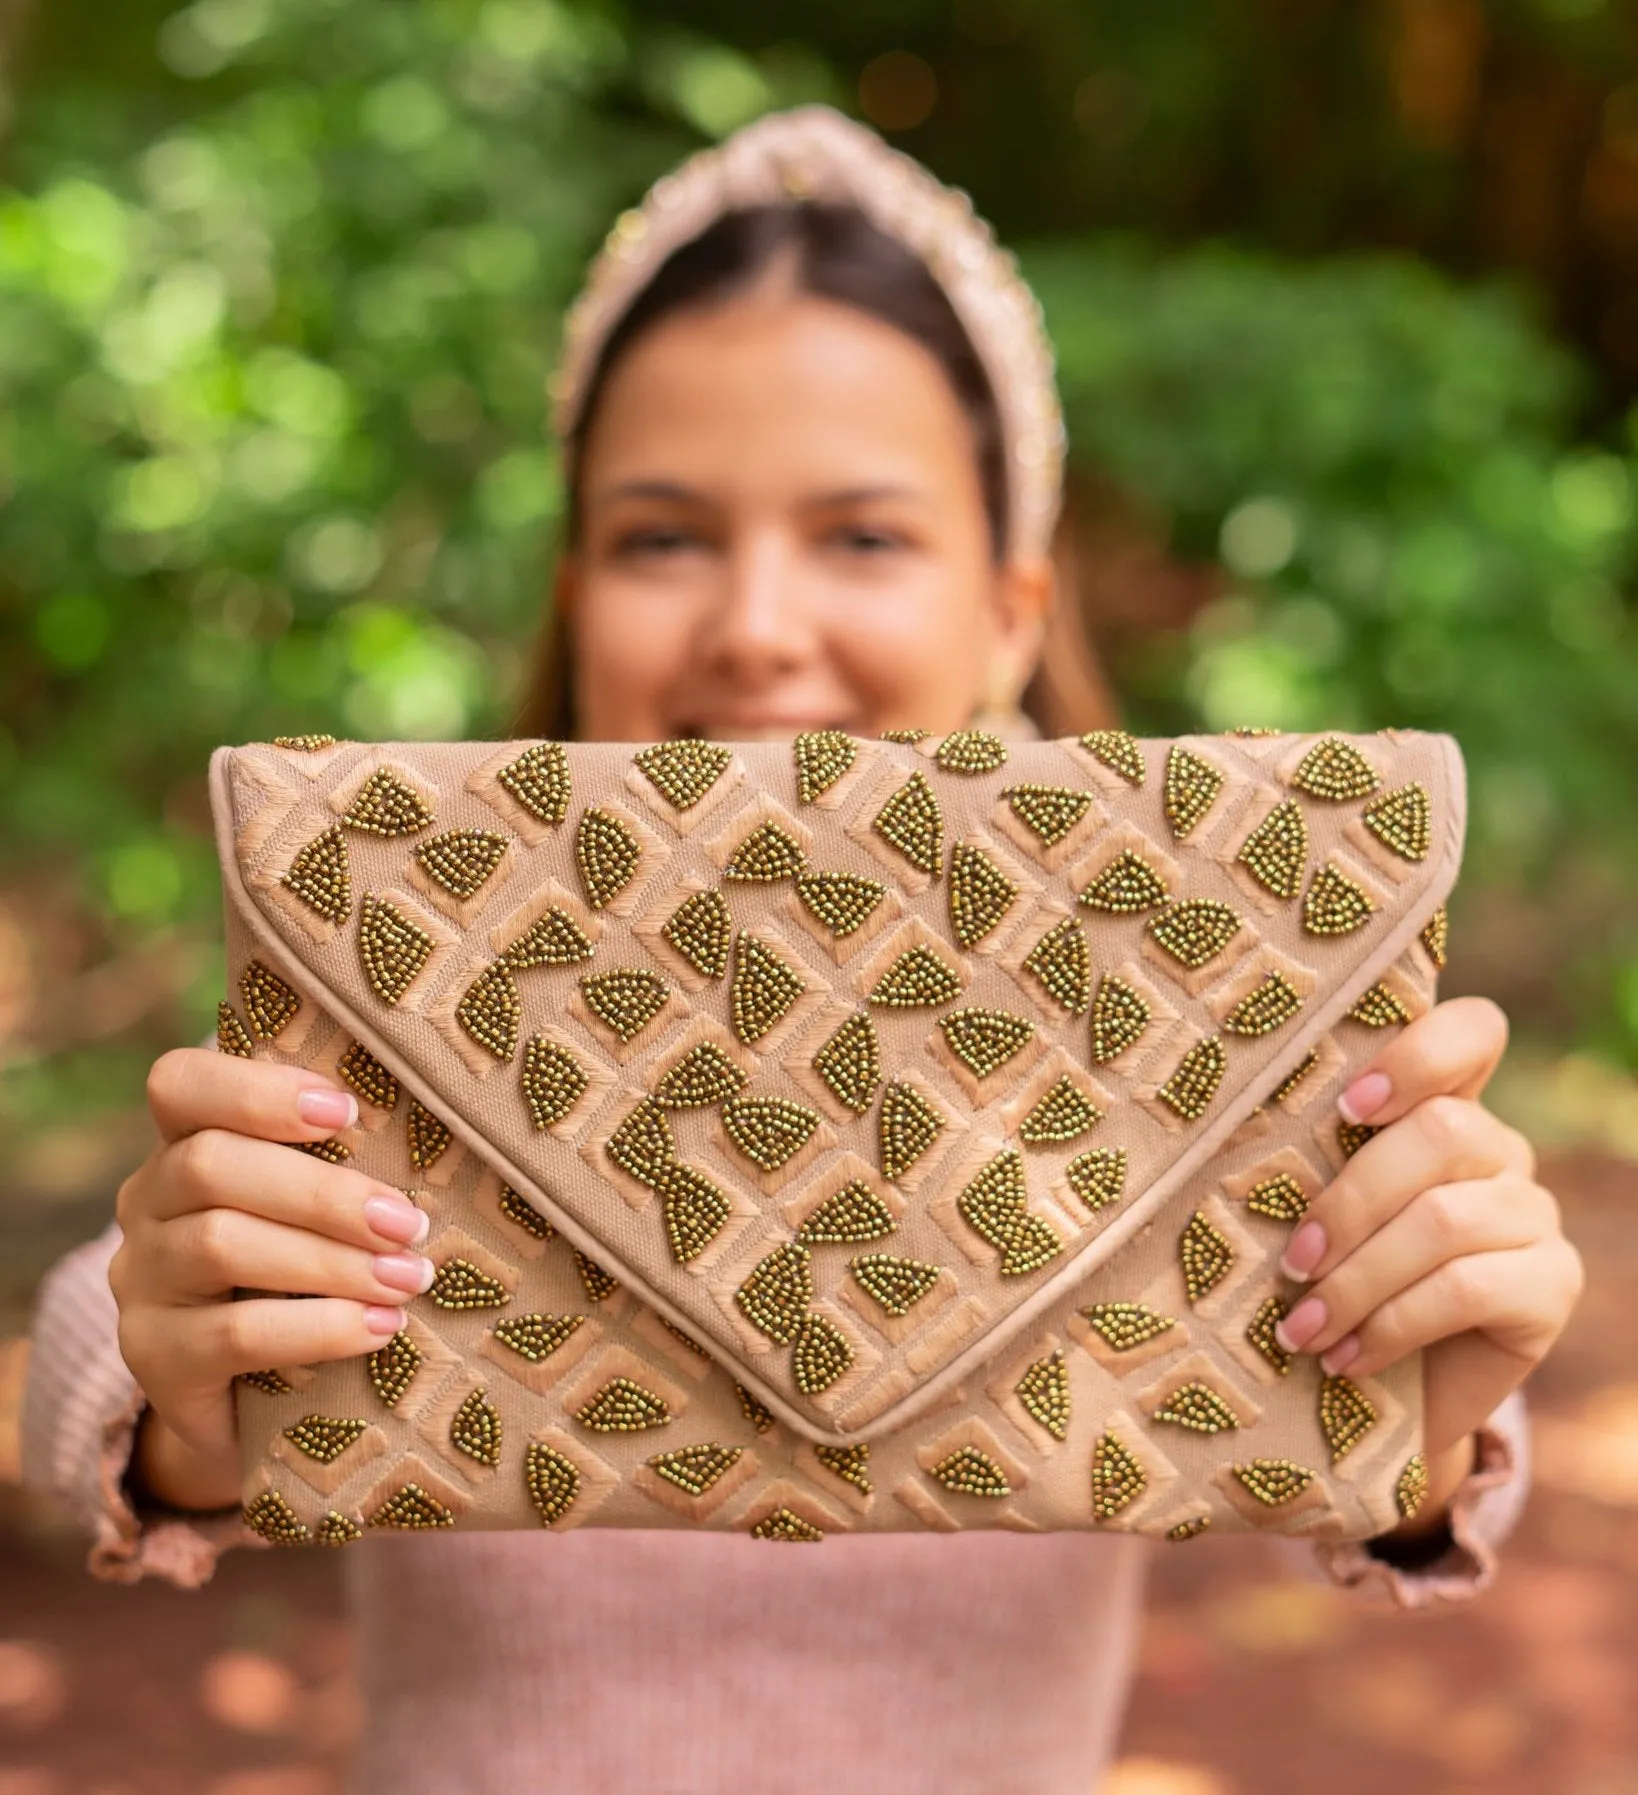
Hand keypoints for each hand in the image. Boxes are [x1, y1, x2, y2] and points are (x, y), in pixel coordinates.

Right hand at [110, 1049, 433, 1511]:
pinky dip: (316, 1328)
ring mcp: (141, 1282)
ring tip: (408, 1279)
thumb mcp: (315, 1209)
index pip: (180, 1084)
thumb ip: (344, 1162)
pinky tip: (378, 1328)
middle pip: (210, 1165)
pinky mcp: (155, 1358)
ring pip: (219, 1245)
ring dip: (329, 1261)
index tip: (346, 1111)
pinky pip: (231, 1334)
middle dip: (323, 1192)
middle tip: (408, 1224)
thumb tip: (444, 1125)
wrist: (251, 1402)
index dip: (257, 1091)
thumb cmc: (307, 1273)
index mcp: (185, 1143)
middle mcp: (148, 1202)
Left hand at [1271, 997, 1582, 1534]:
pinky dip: (1392, 1324)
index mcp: (1443, 1106)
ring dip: (1358, 1280)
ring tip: (1302, 1328)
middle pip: (1443, 1131)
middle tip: (1292, 1263)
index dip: (1418, 1054)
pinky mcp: (1552, 1285)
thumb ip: (1304, 1161)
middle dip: (1351, 1201)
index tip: (1345, 1106)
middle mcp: (1499, 1149)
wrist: (1380, 1400)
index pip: (1473, 1032)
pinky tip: (1345, 1357)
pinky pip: (1469, 1288)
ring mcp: (1533, 1214)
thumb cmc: (1324, 1284)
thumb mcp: (1312, 1213)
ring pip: (1446, 1219)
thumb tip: (1220, 1140)